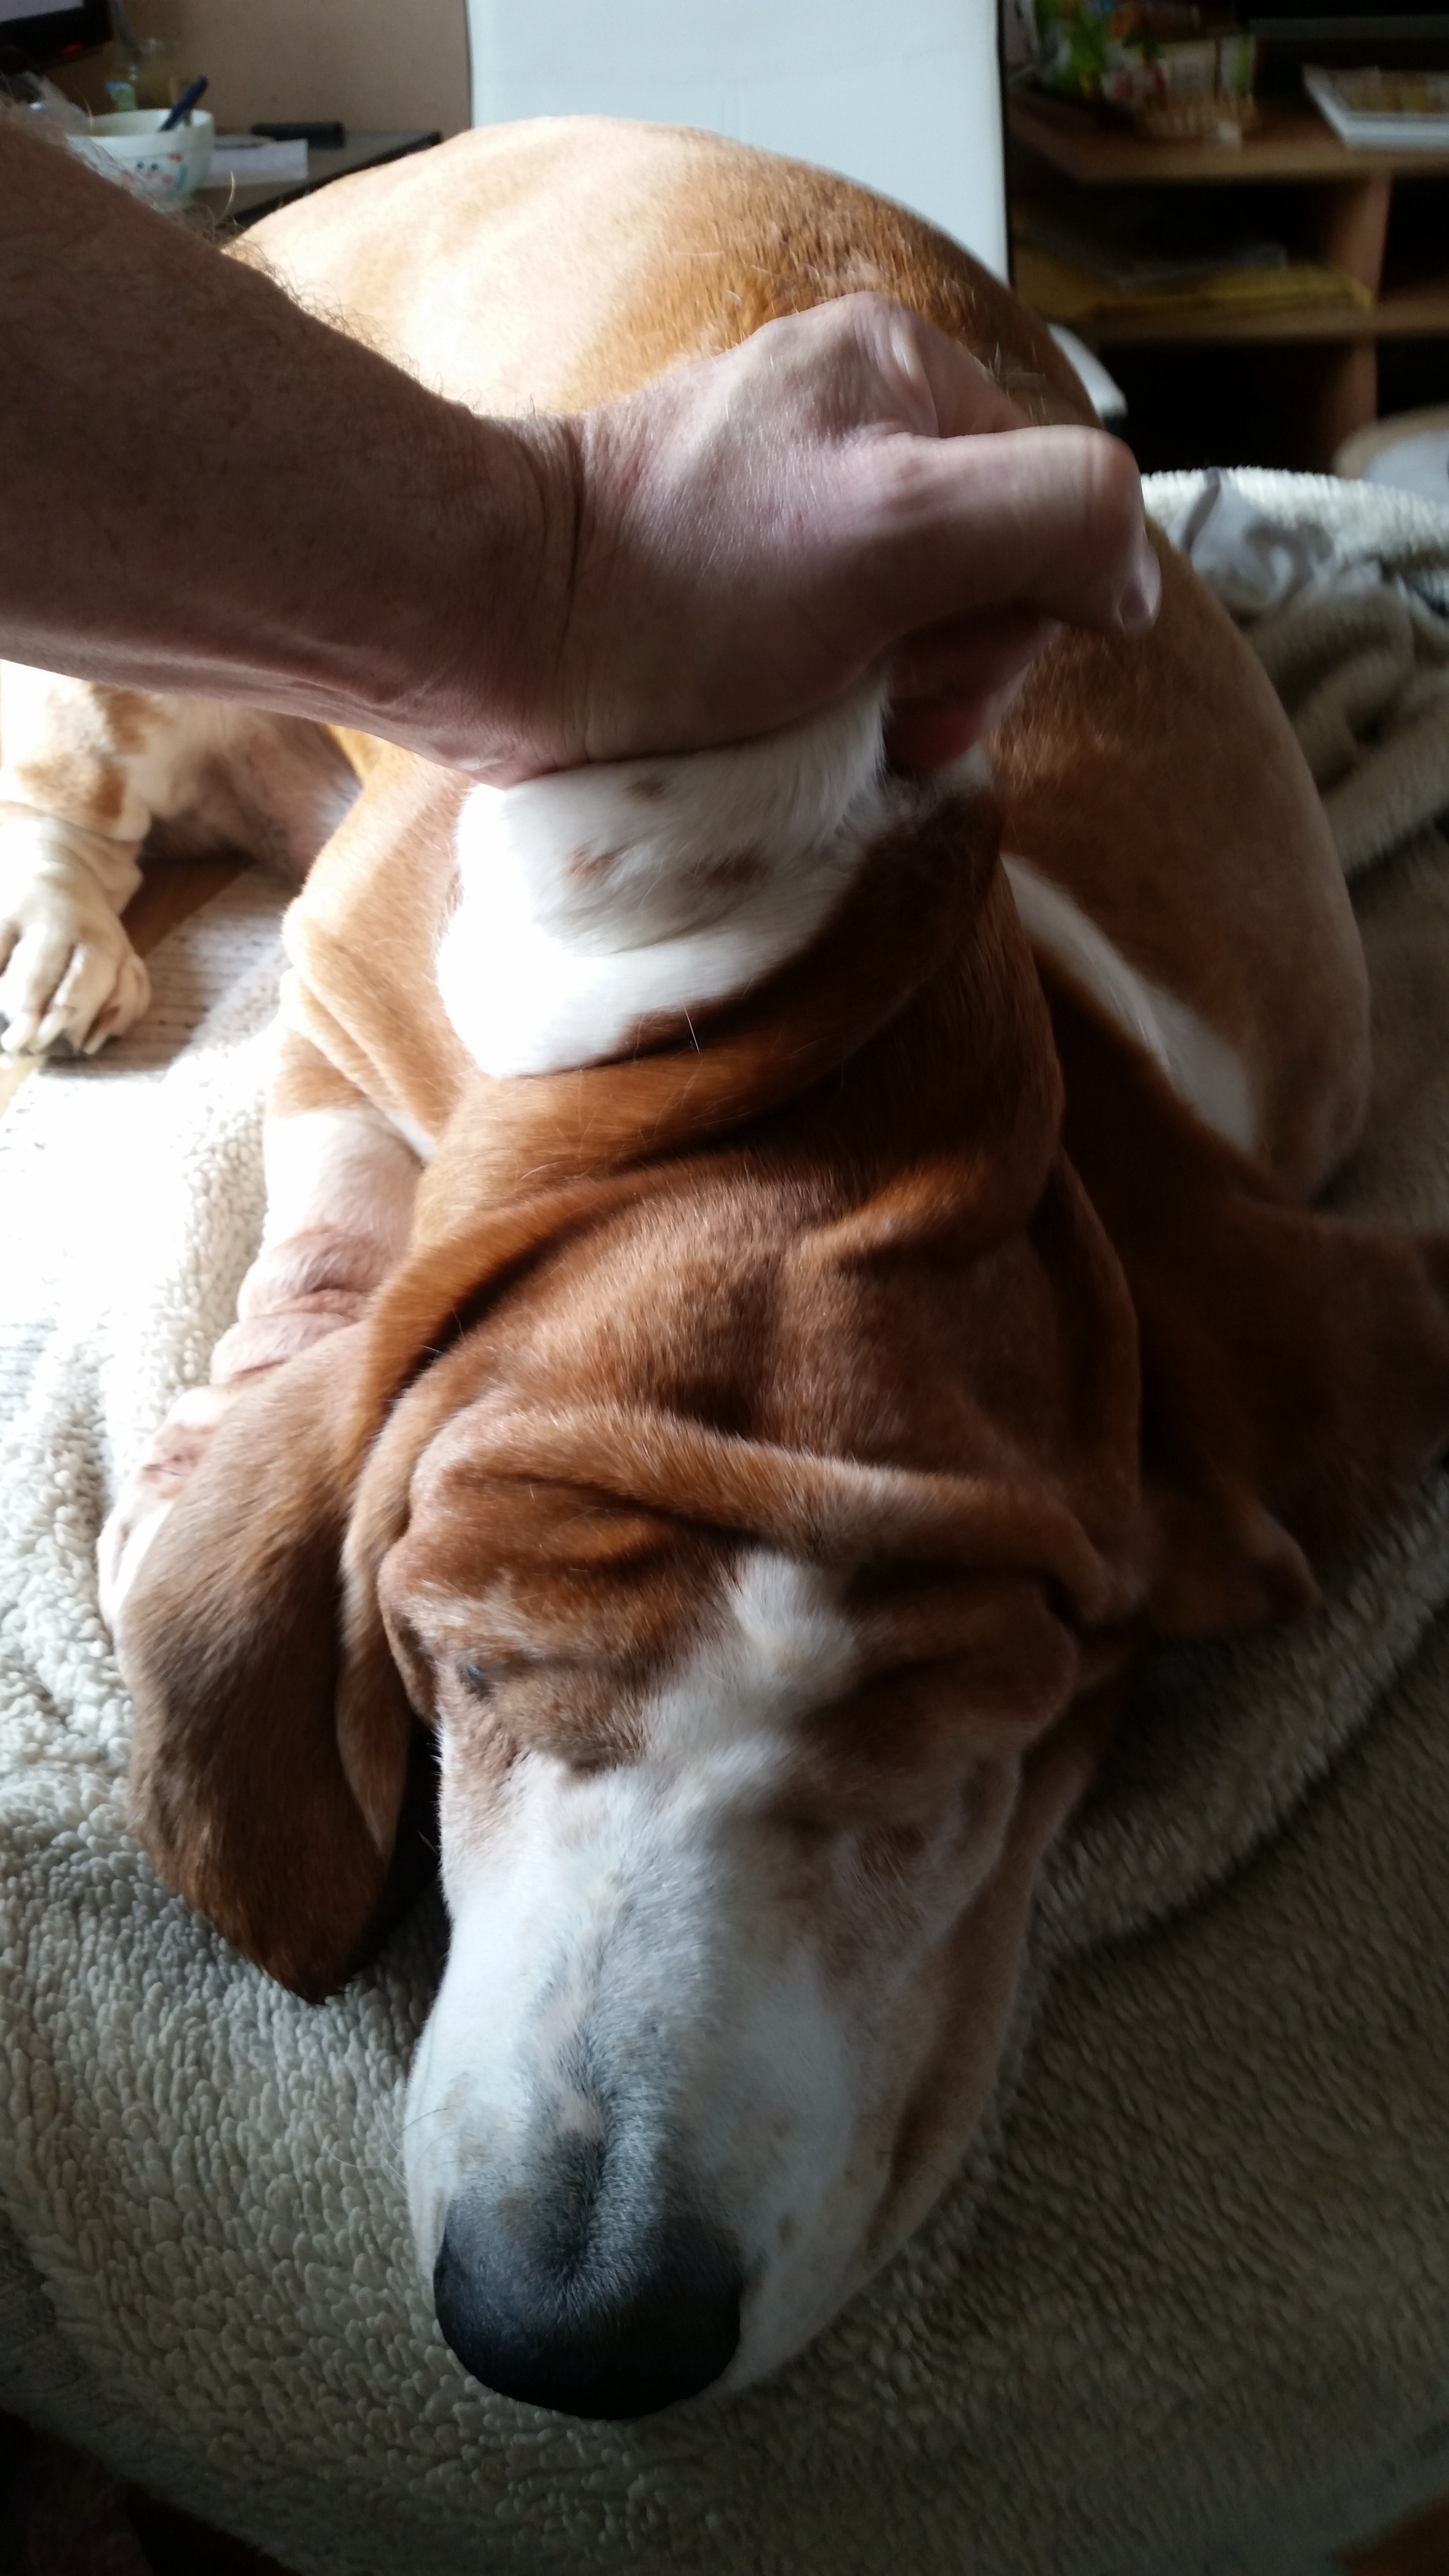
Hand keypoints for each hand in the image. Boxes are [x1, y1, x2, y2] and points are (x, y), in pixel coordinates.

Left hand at [495, 293, 1159, 779]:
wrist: (505, 638)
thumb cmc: (687, 585)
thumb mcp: (903, 522)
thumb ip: (1056, 513)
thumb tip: (1131, 580)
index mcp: (907, 376)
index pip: (1056, 515)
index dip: (1011, 621)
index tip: (919, 660)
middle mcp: (858, 428)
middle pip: (992, 580)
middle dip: (944, 666)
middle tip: (861, 696)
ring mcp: (801, 512)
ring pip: (923, 635)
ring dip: (888, 701)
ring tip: (810, 714)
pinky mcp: (746, 589)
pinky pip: (847, 661)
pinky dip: (830, 710)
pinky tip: (778, 721)